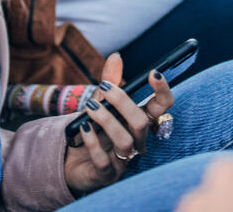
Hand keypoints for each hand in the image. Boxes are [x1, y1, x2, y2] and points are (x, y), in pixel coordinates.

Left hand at [64, 53, 174, 195]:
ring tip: (90, 108)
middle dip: (123, 102)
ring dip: (106, 120)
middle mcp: (137, 141)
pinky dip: (93, 142)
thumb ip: (109, 81)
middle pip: (142, 123)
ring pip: (125, 141)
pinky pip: (104, 161)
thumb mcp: (99, 102)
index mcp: (139, 121)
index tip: (153, 73)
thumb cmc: (92, 127)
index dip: (162, 91)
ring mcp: (123, 159)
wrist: (70, 157)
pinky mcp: (106, 174)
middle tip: (105, 89)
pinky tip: (84, 129)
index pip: (161, 107)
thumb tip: (116, 57)